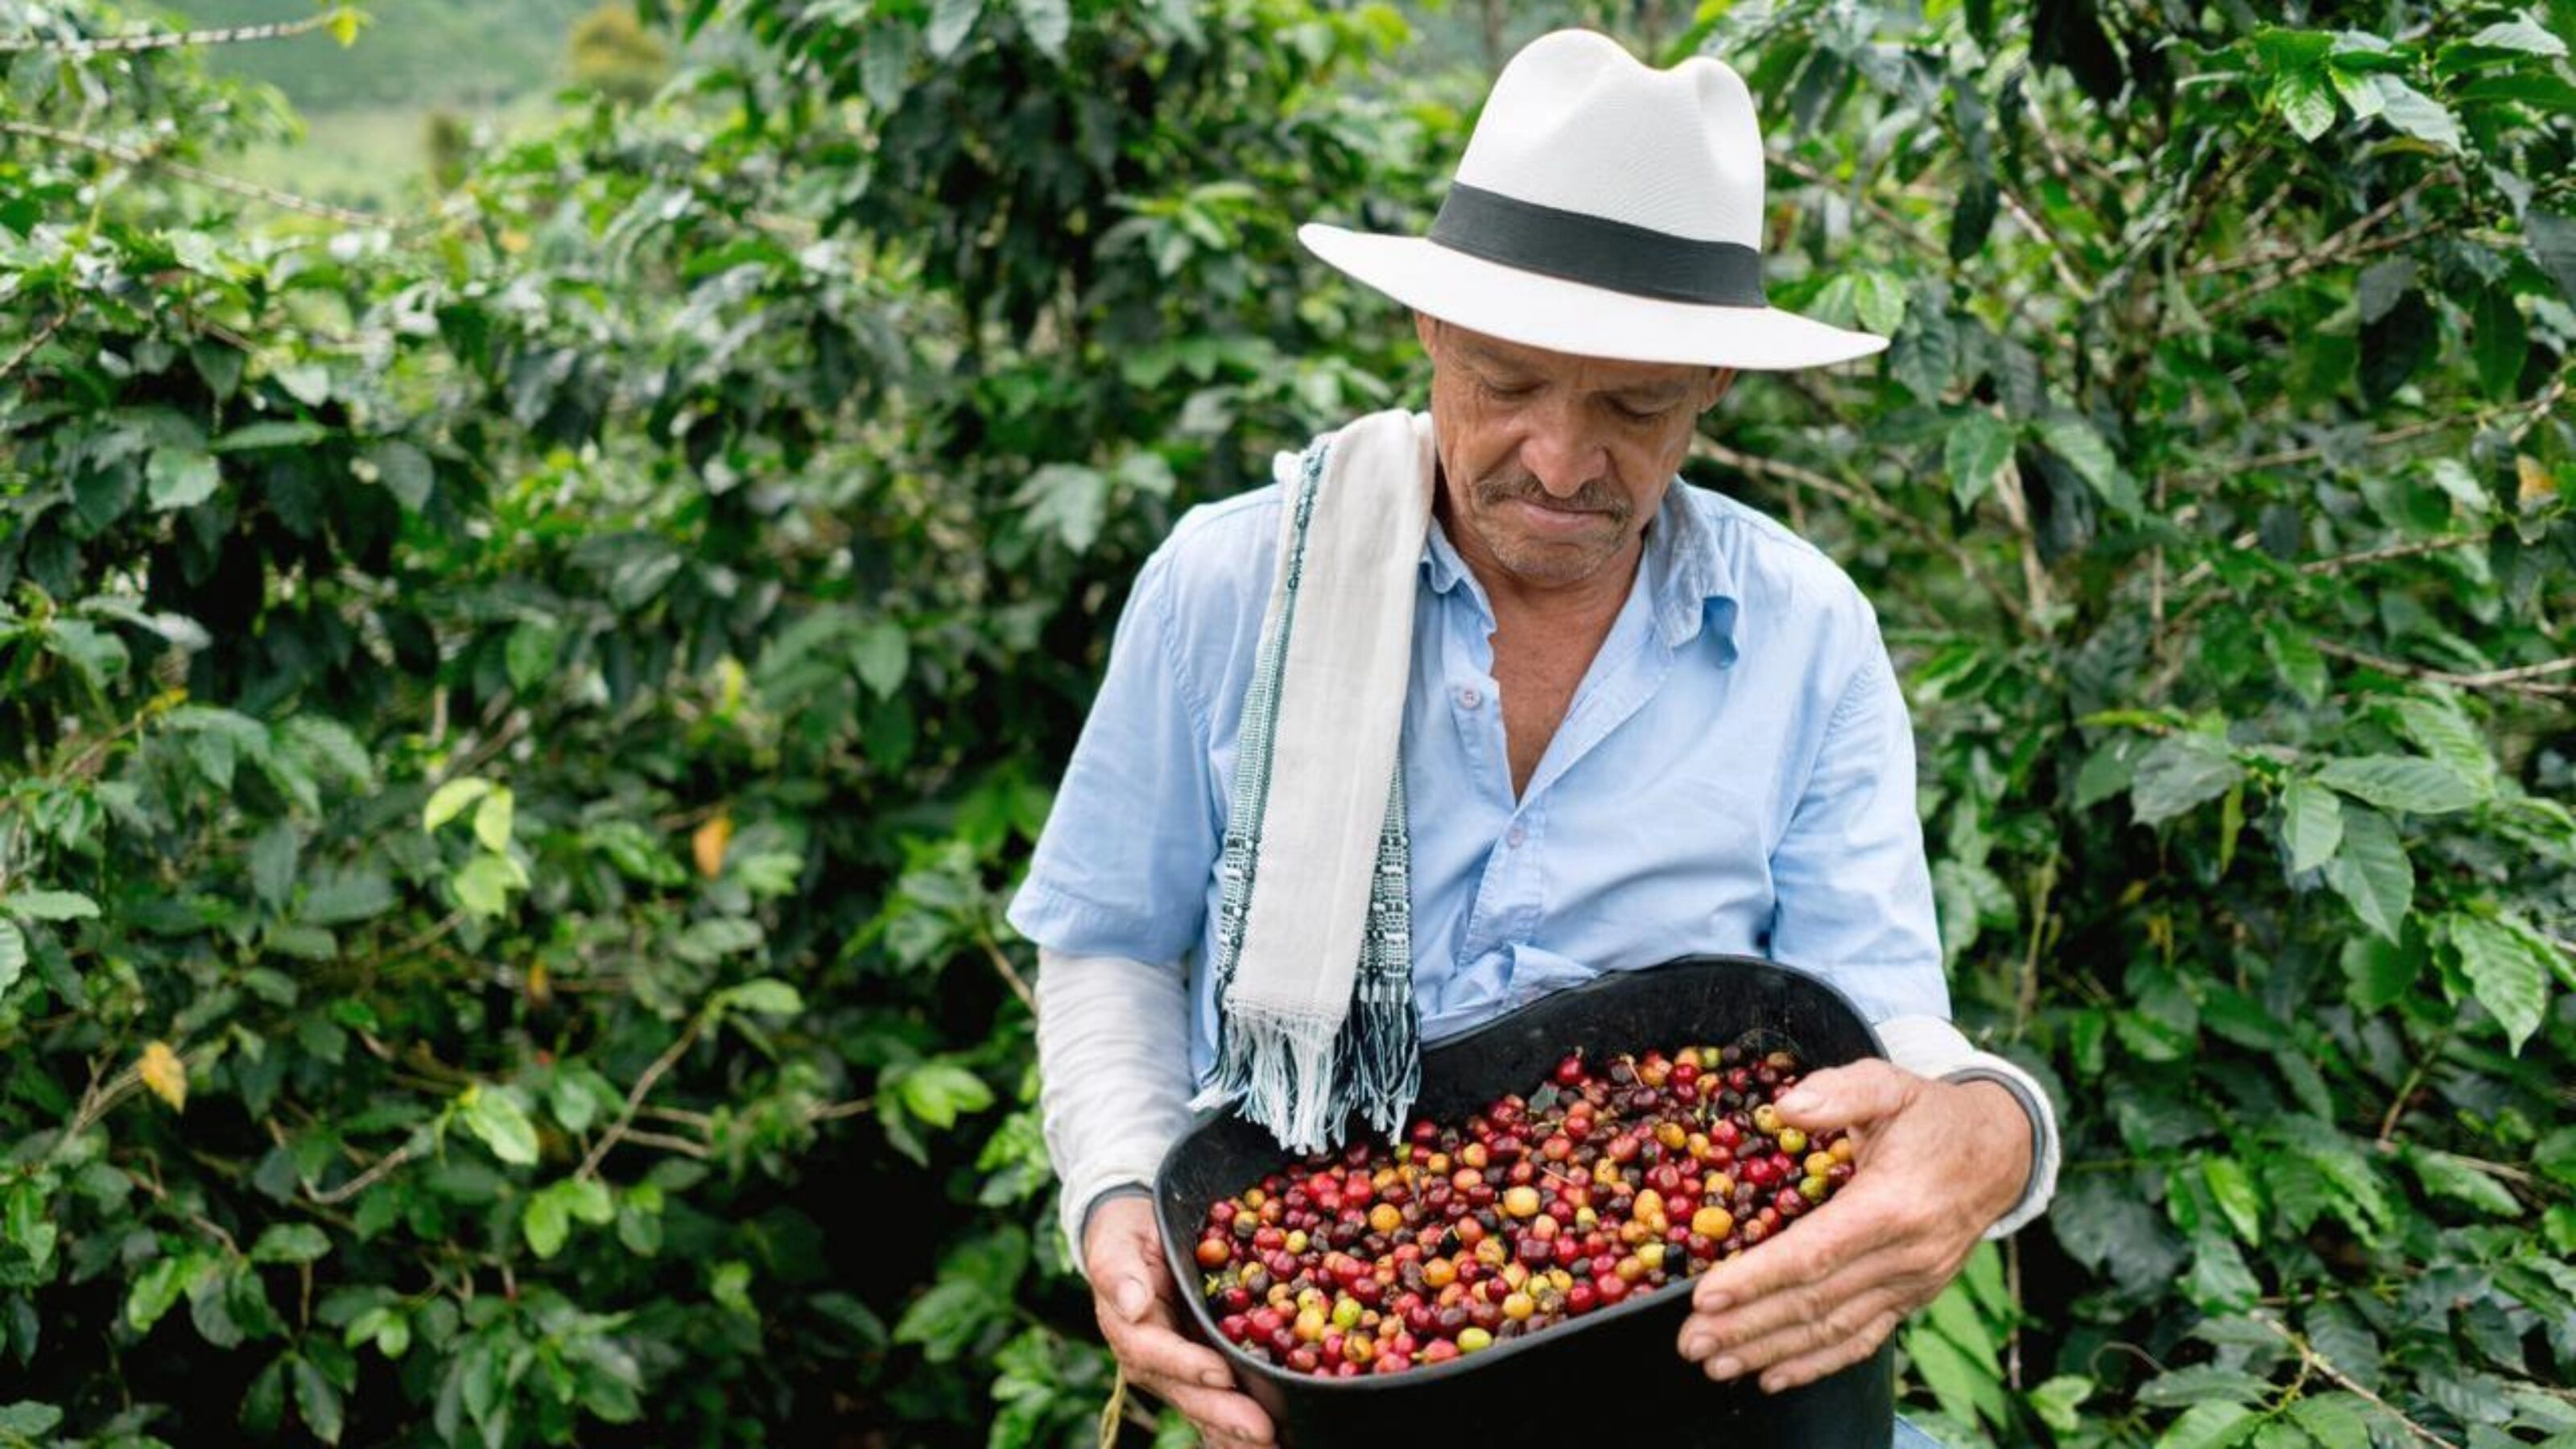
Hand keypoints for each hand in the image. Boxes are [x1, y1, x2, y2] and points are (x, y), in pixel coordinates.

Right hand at [1083, 1195, 1275, 1446]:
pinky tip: (1278, 1440)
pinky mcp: (1201, 1373)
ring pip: (1206, 1409)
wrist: (1134, 1239)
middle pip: (1187, 1394)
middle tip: (1262, 1430)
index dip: (1188, 1367)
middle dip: (1223, 1414)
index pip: (1156, 1354)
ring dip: (1237, 1432)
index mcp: (1130, 1330)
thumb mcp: (1117, 1242)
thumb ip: (1119, 1271)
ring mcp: (1178, 1372)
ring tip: (1275, 1444)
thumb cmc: (1126, 1236)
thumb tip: (1131, 1304)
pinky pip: (1221, 1403)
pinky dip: (1242, 1426)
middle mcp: (1153, 1362)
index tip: (1221, 1375)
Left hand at [1673, 1061, 2028, 1392]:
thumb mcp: (1889, 1084)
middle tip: (1691, 1341)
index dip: (1758, 1278)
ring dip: (1771, 1350)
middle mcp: (1905, 1255)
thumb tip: (1784, 1107)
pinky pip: (1862, 1339)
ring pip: (1834, 1328)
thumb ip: (1839, 1092)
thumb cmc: (1932, 1116)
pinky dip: (1816, 1363)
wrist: (2000, 1152)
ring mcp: (1911, 1283)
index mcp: (1892, 1204)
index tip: (1707, 1296)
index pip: (1815, 1253)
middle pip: (1816, 1301)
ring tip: (1716, 1363)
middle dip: (1749, 1325)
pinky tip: (1773, 1376)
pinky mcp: (1912, 1298)